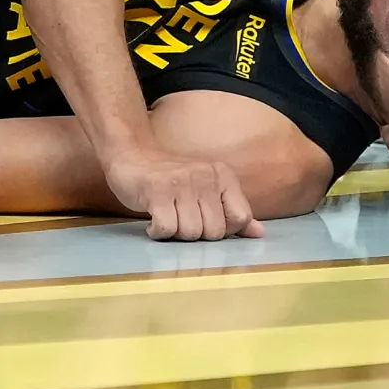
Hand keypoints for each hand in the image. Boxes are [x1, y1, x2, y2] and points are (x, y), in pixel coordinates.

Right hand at [104, 148, 263, 240]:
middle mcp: (205, 176)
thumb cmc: (169, 177)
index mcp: (222, 176)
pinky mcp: (157, 191)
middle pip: (214, 231)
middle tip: (180, 221)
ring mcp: (181, 183)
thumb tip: (259, 233)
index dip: (223, 230)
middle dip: (196, 235)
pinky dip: (158, 233)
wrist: (130, 153)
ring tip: (166, 219)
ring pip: (190, 232)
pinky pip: (166, 229)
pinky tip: (153, 223)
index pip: (240, 218)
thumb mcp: (205, 189)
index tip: (203, 222)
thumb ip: (232, 210)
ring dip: (175, 234)